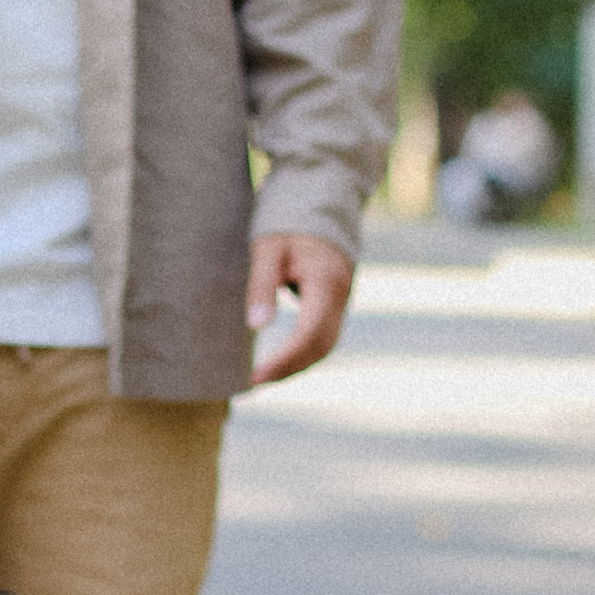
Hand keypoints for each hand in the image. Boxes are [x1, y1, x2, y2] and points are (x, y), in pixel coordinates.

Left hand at [246, 230, 353, 385]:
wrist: (316, 212)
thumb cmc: (287, 229)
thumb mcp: (267, 249)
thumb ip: (261, 285)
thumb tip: (257, 327)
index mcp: (325, 281)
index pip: (309, 332)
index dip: (285, 358)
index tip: (256, 375)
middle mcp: (339, 296)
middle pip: (320, 347)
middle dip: (289, 369)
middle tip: (253, 383)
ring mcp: (341, 303)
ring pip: (325, 347)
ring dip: (296, 367)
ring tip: (262, 378)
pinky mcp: (334, 307)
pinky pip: (323, 339)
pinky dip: (302, 356)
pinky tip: (279, 363)